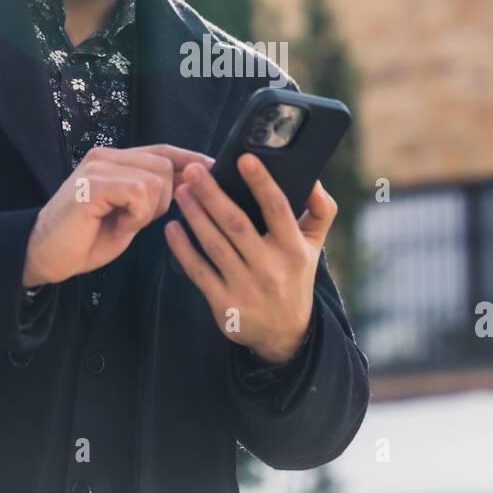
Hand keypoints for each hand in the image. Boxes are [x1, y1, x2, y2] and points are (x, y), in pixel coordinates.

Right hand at [23, 144, 214, 286]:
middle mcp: (107, 156)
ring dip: (148, 211)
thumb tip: (193, 183)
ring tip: (123, 223)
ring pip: (157, 180)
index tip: (215, 169)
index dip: (191, 160)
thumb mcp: (130, 214)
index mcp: (116, 160)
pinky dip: (136, 216)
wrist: (44, 256)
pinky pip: (139, 193)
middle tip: (136, 221)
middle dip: (165, 200)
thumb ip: (154, 196)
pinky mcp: (93, 184)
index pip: (164, 150)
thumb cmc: (86, 238)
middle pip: (166, 166)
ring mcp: (98, 167)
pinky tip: (117, 226)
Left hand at [164, 152, 337, 363]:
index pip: (277, 208)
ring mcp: (246, 287)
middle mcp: (270, 268)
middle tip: (193, 170)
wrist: (285, 334)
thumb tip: (312, 179)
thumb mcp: (314, 246)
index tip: (244, 158)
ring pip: (214, 244)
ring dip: (195, 215)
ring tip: (181, 191)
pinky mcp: (224, 304)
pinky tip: (172, 228)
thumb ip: (320, 211)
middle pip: (237, 224)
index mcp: (293, 249)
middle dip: (212, 194)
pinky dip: (183, 248)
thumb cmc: (295, 277)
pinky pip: (199, 271)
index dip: (261, 182)